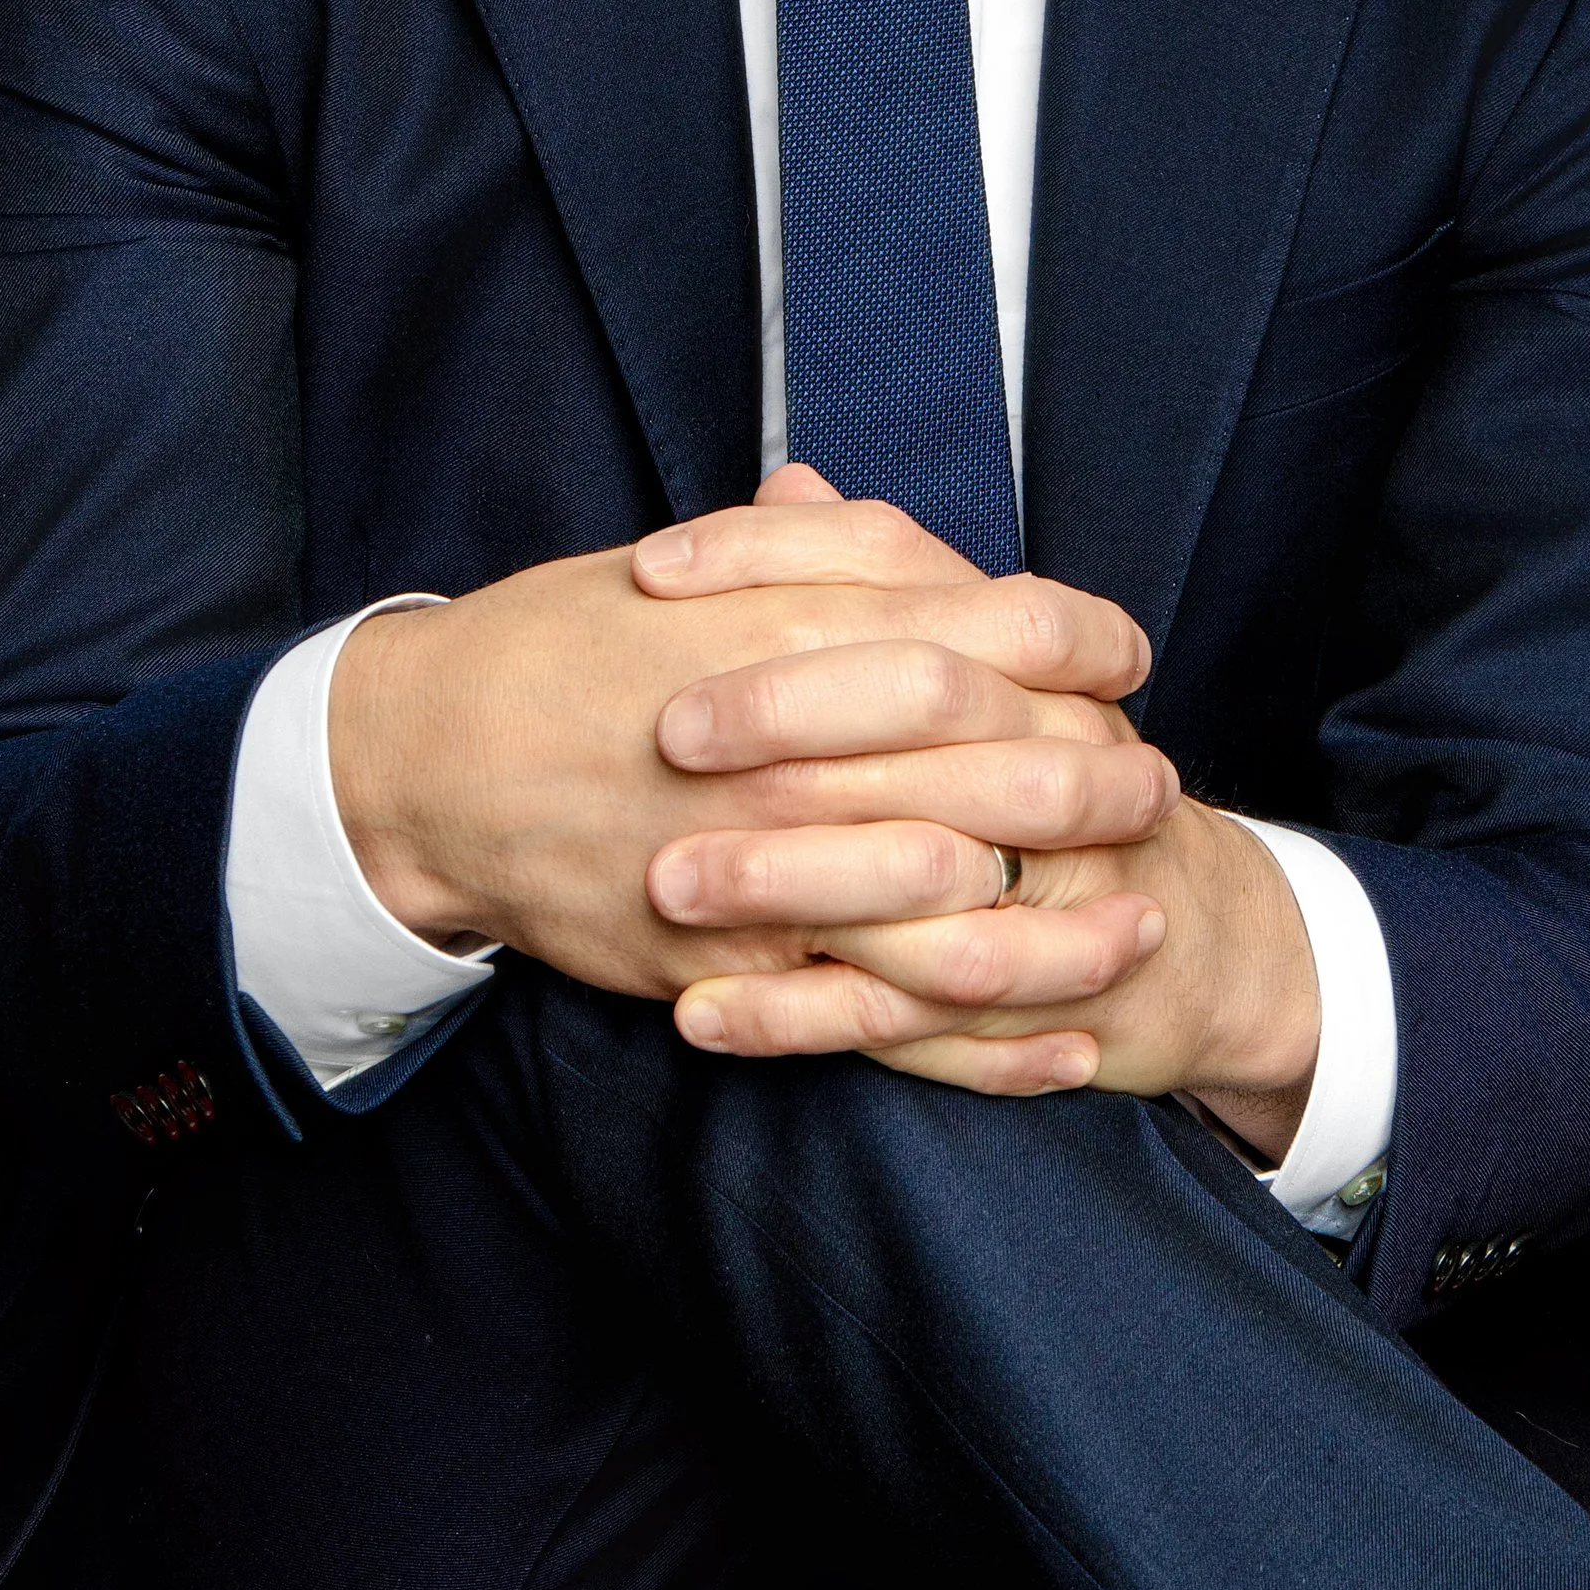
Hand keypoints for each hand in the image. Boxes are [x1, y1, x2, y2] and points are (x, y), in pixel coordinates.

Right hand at [325, 489, 1169, 1009]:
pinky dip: (985, 1039)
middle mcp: (803, 741)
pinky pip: (885, 1016)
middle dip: (1102, 784)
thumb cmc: (565, 646)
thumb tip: (931, 547)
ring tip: (1142, 928)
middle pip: (1008, 764)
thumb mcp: (701, 566)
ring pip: (964, 908)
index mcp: (806, 622)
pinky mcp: (734, 962)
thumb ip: (822, 550)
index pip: (1000, 623)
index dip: (1085, 643)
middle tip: (1158, 791)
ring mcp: (769, 861)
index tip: (1125, 662)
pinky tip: (1059, 1042)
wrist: (430, 758)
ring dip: (1071, 925)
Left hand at [637, 476, 1322, 1130]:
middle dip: (787, 713)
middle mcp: (1057, 743)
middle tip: (664, 734)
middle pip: (930, 700)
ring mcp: (1057, 877)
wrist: (1182, 939)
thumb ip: (883, 585)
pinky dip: (801, 1016)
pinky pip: (913, 1011)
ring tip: (662, 887)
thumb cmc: (1038, 782)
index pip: (903, 558)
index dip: (776, 557)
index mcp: (1027, 652)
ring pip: (922, 868)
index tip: (654, 573)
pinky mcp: (1031, 1002)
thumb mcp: (977, 670)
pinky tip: (698, 1009)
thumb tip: (787, 483)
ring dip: (784, 881)